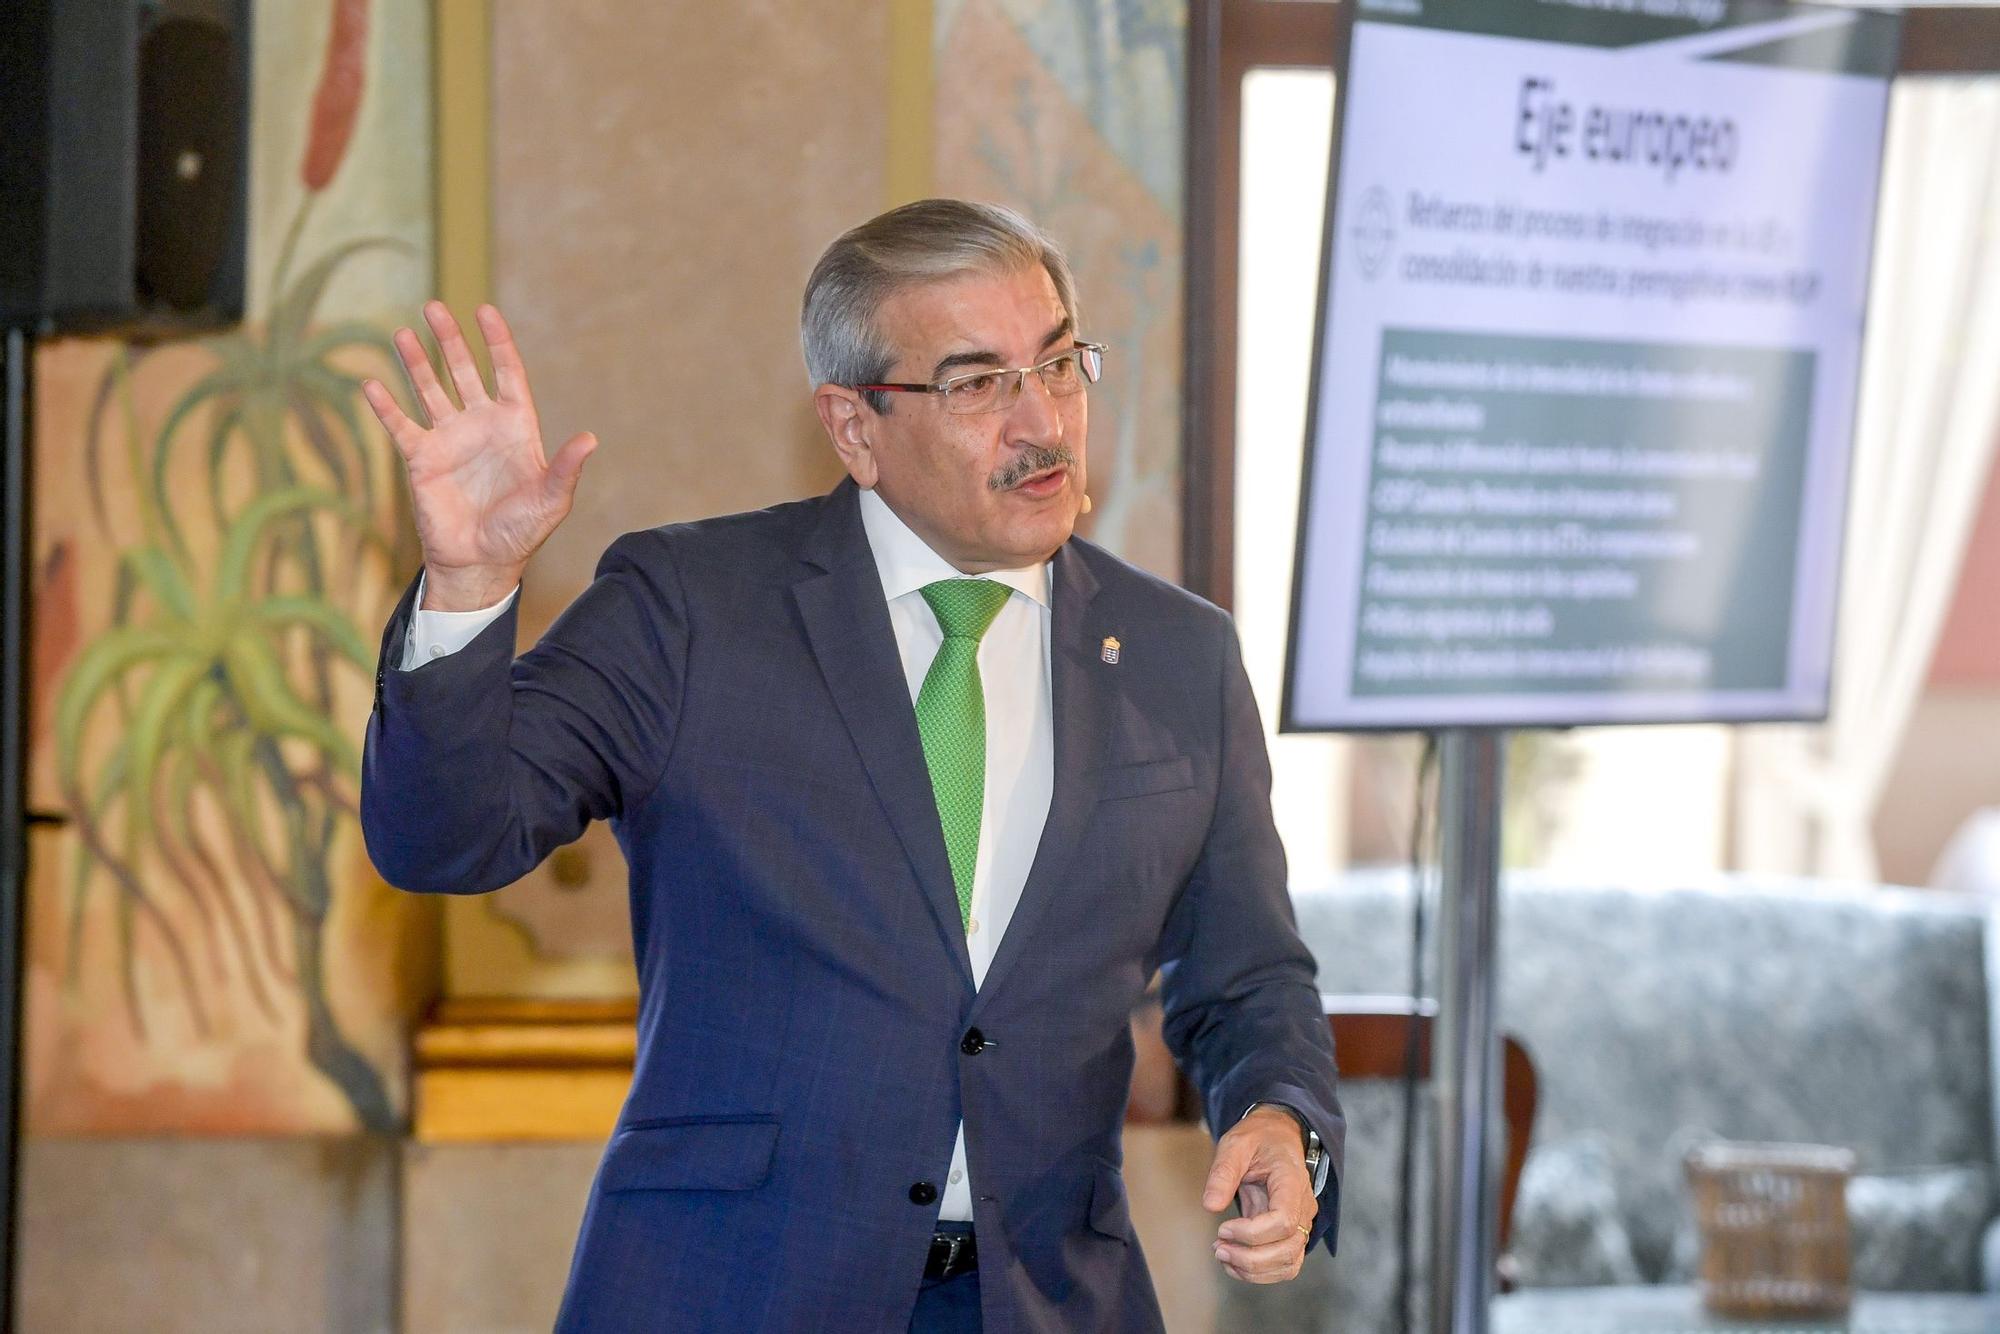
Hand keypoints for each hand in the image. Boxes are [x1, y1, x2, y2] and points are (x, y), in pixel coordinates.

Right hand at [361, 301, 596, 609]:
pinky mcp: (422, 458)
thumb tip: (590, 439)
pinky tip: (371, 383)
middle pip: (464, 371)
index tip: (485, 311)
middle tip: (433, 306)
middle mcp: (481, 424)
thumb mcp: (551, 500)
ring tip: (401, 333)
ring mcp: (449, 438)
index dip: (497, 342)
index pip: (507, 373)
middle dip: (450, 340)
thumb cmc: (521, 531)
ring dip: (416, 362)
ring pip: (430, 389)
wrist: (482, 562)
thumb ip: (566, 468)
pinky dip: (386, 406)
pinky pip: (400, 425)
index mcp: (515, 427)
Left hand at [1202, 1105, 1317, 1283]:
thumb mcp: (1235, 1143)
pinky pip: (1285, 1264)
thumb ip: (1223, 1172)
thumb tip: (1210, 1206)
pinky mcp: (1292, 1235)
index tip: (1222, 1228)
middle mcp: (1303, 1207)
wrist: (1277, 1137)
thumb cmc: (1258, 1139)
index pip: (1283, 1221)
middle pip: (1288, 1248)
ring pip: (1289, 1263)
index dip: (1251, 1233)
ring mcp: (1302, 1223)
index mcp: (1292, 1181)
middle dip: (1250, 1258)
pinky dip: (1261, 1273)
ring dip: (1254, 1270)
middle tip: (1218, 1248)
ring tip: (1223, 1255)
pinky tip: (1234, 1263)